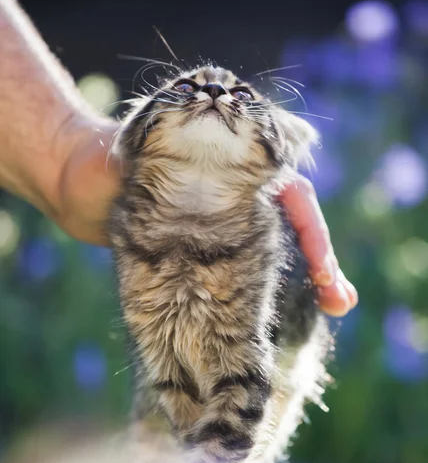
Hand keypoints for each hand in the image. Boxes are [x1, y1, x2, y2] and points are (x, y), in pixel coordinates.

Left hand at [58, 119, 356, 316]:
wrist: (74, 184)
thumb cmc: (102, 158)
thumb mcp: (134, 146)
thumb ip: (167, 146)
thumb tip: (215, 145)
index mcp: (235, 165)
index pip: (291, 195)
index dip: (312, 233)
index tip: (324, 274)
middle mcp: (238, 194)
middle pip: (294, 226)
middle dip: (322, 262)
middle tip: (340, 303)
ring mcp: (224, 224)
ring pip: (277, 250)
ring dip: (304, 280)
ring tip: (331, 308)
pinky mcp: (205, 251)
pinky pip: (243, 272)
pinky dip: (263, 294)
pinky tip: (273, 317)